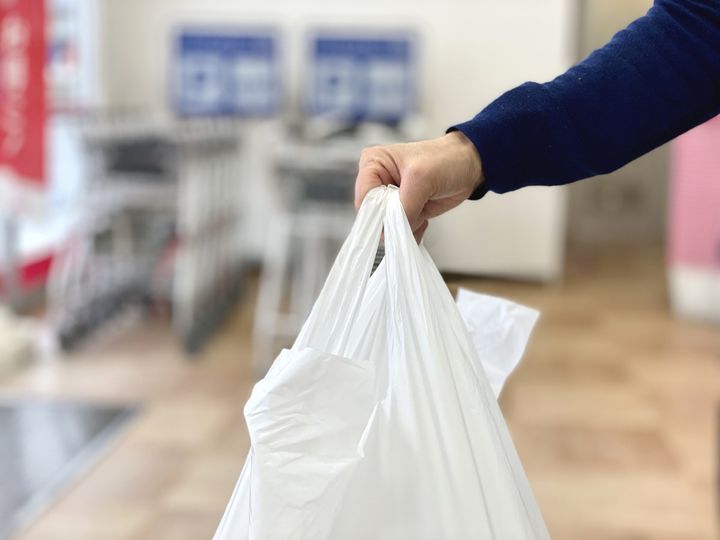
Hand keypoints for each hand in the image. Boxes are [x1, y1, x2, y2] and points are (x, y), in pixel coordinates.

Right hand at [354, 131, 483, 241]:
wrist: (469, 167)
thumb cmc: (445, 160)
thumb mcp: (421, 179)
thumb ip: (404, 207)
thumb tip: (394, 232)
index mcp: (373, 164)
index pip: (364, 198)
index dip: (377, 213)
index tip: (395, 218)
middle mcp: (377, 182)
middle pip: (374, 216)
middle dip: (395, 220)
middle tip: (416, 209)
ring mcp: (390, 199)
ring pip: (388, 227)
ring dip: (408, 225)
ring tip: (424, 208)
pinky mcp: (403, 211)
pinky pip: (400, 231)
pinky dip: (414, 230)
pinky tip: (426, 217)